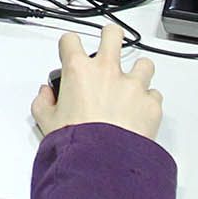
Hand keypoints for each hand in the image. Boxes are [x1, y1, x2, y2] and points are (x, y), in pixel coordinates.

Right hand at [31, 22, 163, 143]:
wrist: (102, 164)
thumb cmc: (76, 144)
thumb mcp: (46, 123)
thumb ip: (43, 103)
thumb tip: (45, 95)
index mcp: (79, 71)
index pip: (70, 40)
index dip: (69, 45)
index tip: (71, 52)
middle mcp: (108, 72)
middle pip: (113, 34)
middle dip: (110, 37)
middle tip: (108, 48)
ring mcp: (133, 86)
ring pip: (143, 63)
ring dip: (138, 73)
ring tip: (130, 87)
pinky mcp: (151, 104)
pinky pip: (154, 95)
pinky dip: (147, 102)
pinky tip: (139, 113)